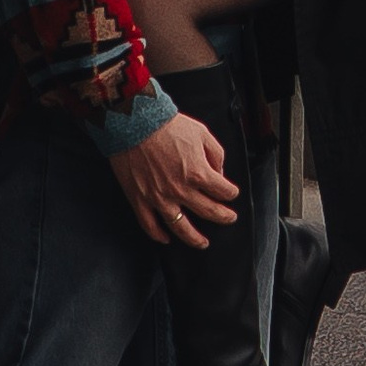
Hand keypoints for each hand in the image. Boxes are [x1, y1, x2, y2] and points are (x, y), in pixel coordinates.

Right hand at [110, 109, 239, 248]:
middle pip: (209, 212)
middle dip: (223, 217)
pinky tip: (166, 238)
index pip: (224, 191)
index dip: (231, 193)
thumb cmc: (167, 125)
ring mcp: (159, 198)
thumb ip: (216, 154)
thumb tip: (219, 171)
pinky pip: (150, 225)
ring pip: (181, 228)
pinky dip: (159, 235)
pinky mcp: (140, 199)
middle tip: (229, 218)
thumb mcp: (201, 132)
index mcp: (198, 173)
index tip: (231, 193)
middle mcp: (181, 190)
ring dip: (195, 239)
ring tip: (202, 243)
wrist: (134, 122)